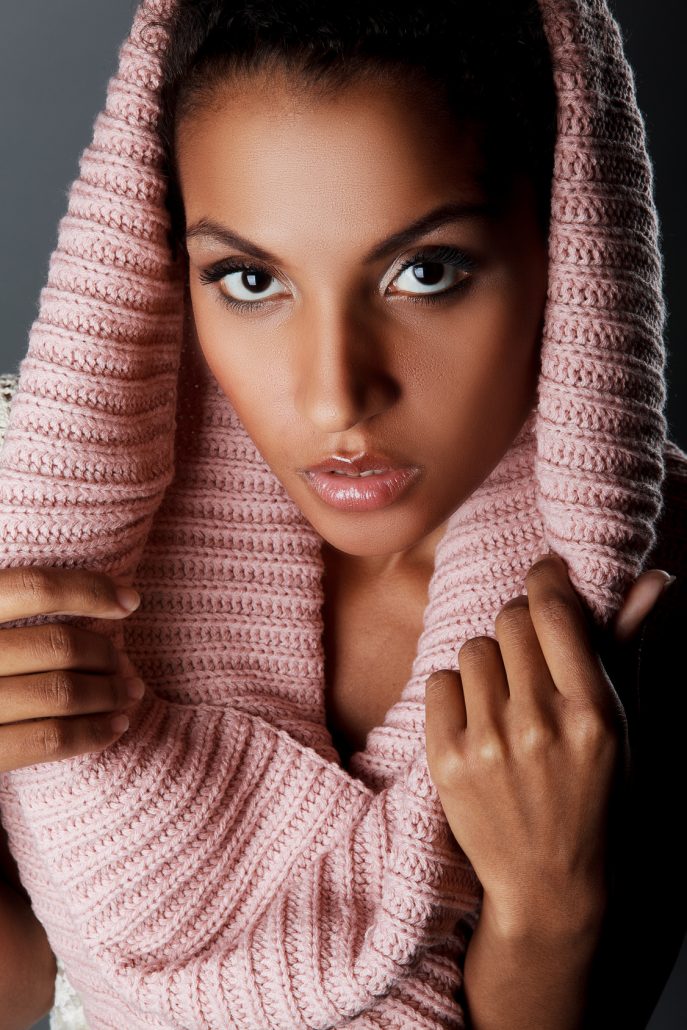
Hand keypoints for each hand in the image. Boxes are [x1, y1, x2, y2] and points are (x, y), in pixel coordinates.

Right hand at [0, 566, 144, 774]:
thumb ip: (7, 613)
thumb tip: (100, 600)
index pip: (32, 587)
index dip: (90, 589)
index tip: (131, 600)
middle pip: (57, 644)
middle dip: (106, 655)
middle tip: (126, 666)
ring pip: (62, 692)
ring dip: (110, 694)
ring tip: (129, 695)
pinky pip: (49, 740)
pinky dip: (93, 733)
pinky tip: (114, 728)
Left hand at [424, 553, 672, 937]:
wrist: (549, 885)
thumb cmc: (597, 797)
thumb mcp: (622, 725)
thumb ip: (625, 644)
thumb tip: (656, 577)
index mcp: (592, 712)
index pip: (554, 610)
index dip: (546, 580)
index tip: (545, 577)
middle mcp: (539, 724)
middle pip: (509, 620)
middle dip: (520, 626)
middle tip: (530, 655)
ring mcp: (487, 744)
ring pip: (474, 648)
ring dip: (490, 662)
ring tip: (507, 699)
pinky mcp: (445, 761)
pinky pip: (439, 682)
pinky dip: (457, 693)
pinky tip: (478, 722)